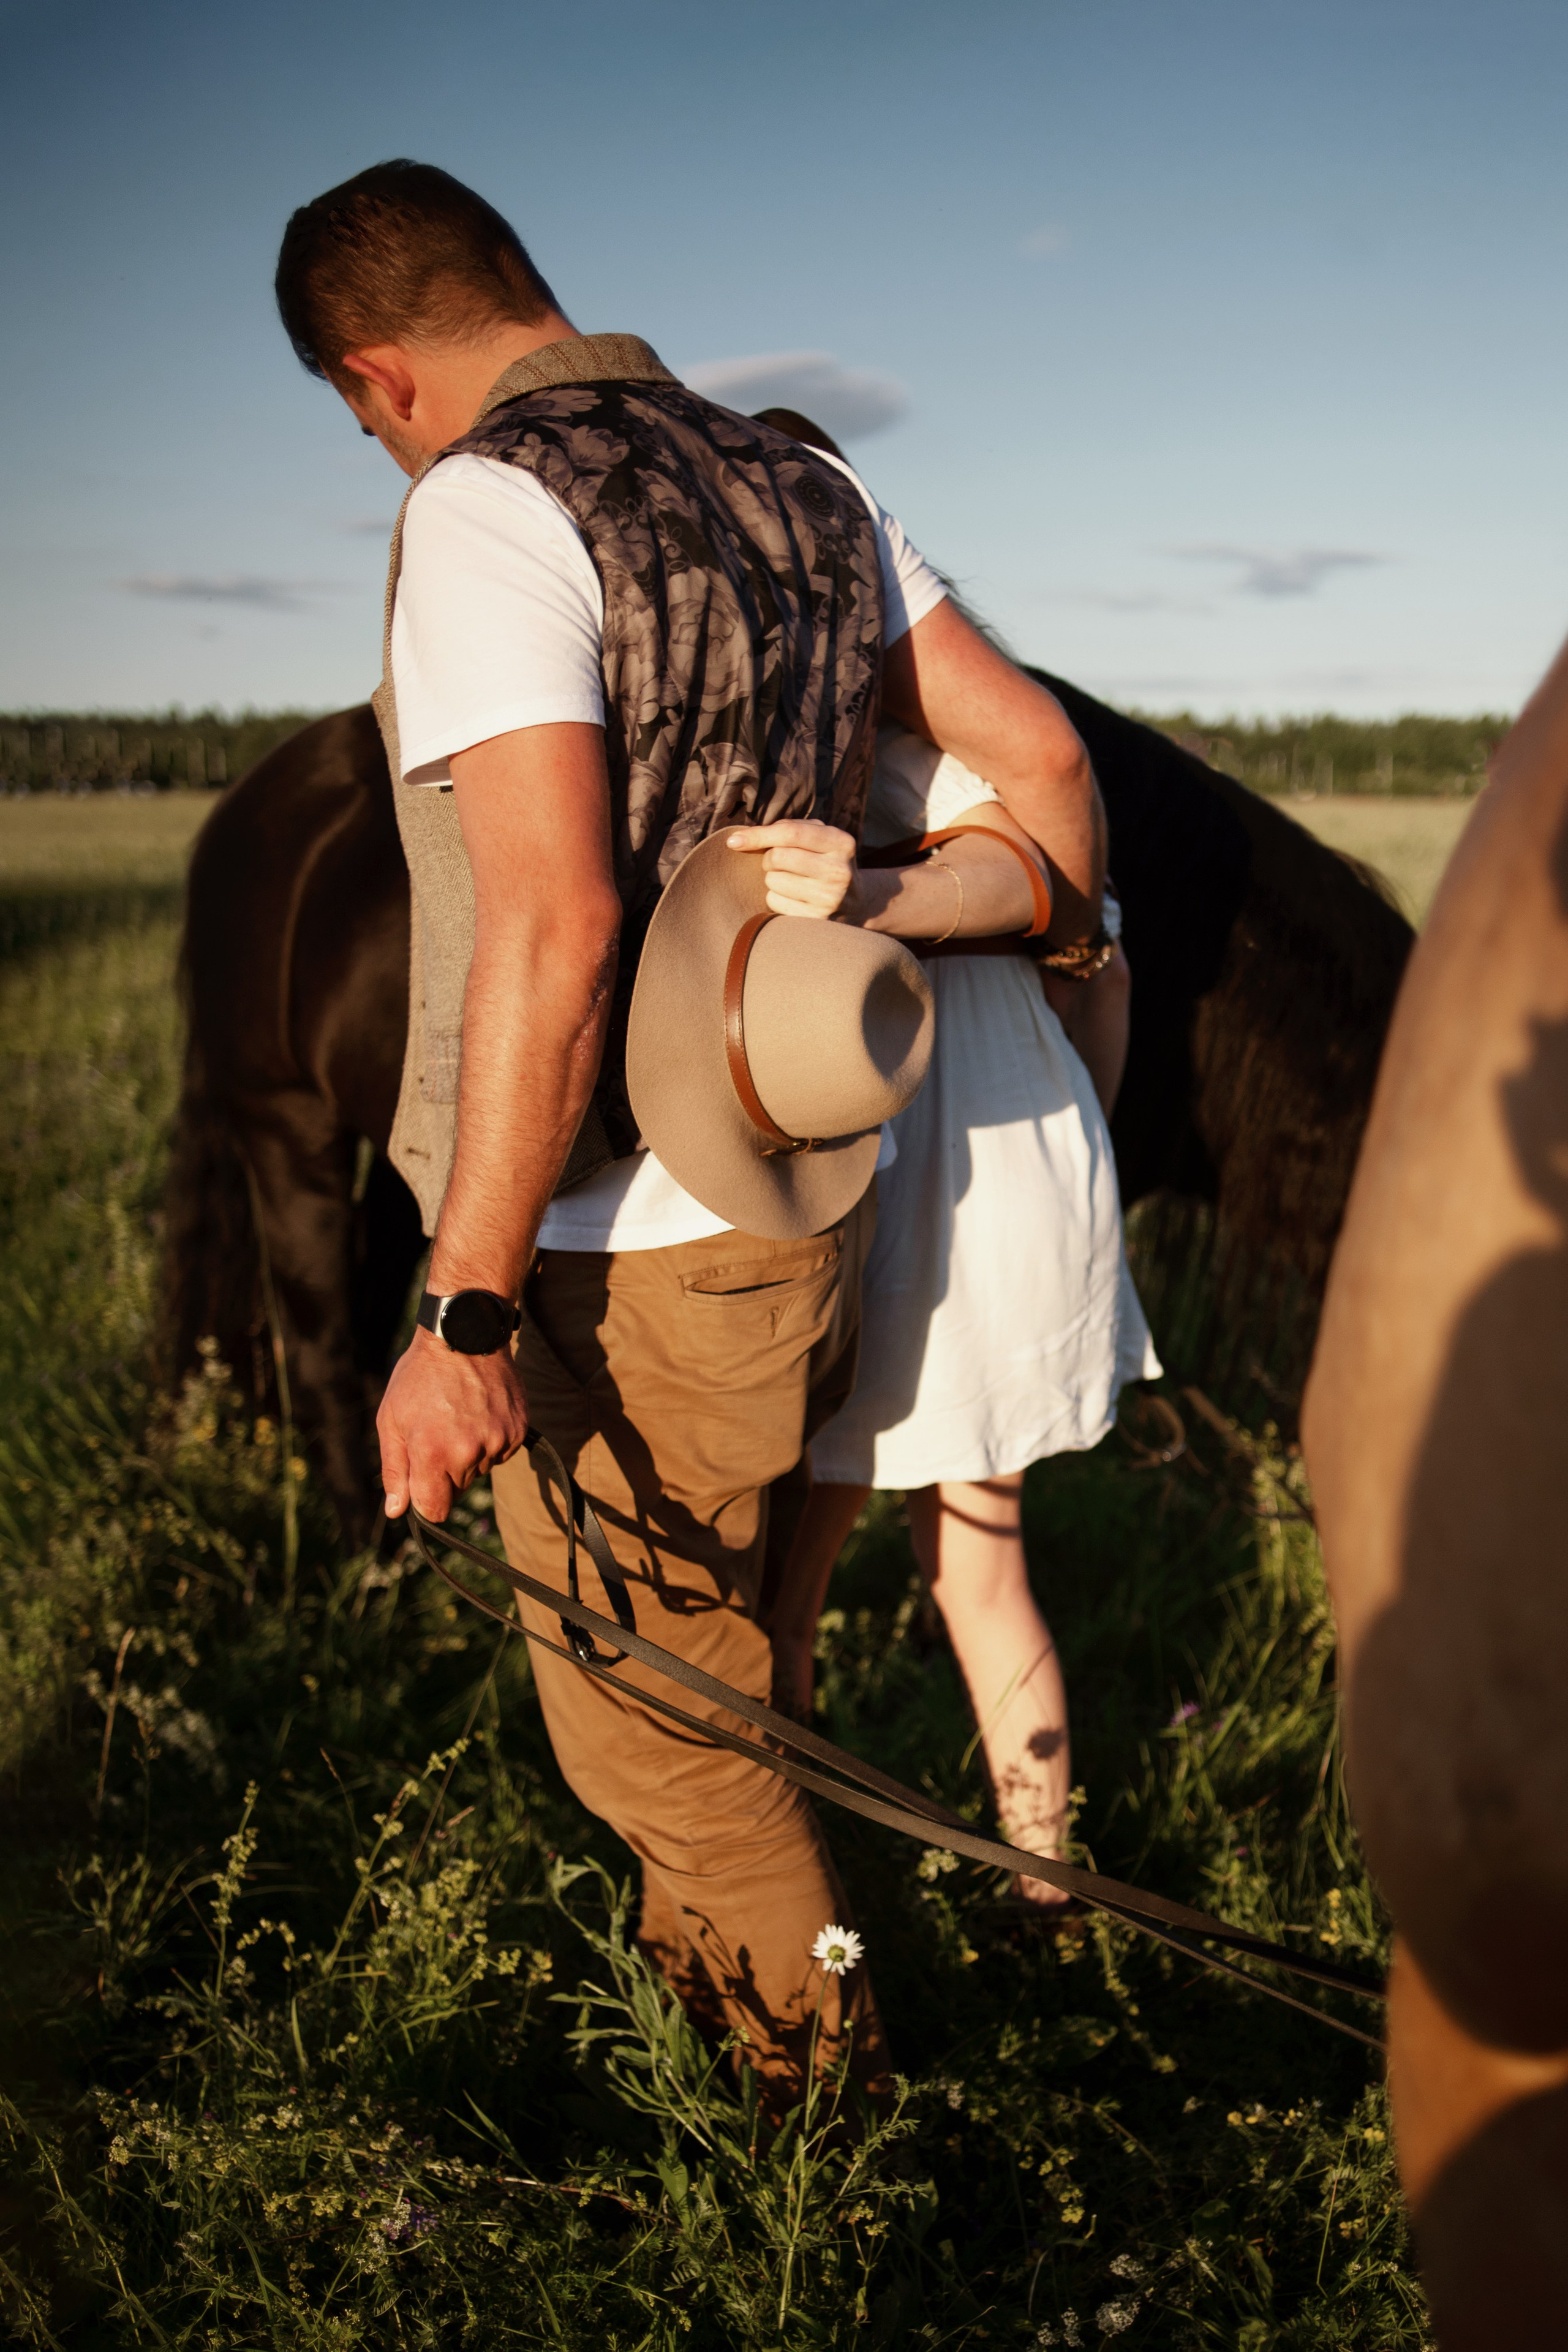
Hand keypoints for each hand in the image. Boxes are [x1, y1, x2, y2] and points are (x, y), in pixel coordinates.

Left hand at [376, 1327, 529, 1523]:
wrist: (464, 1334)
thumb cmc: (419, 1376)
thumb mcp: (391, 1419)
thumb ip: (395, 1470)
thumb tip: (397, 1511)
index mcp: (431, 1452)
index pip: (435, 1509)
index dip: (426, 1501)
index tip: (422, 1481)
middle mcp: (468, 1451)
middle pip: (457, 1489)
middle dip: (445, 1471)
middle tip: (438, 1432)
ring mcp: (497, 1440)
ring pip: (479, 1470)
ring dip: (468, 1455)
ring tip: (458, 1417)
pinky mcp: (517, 1430)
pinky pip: (500, 1452)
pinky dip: (489, 1440)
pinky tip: (478, 1413)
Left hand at [727, 819, 859, 919]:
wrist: (855, 903)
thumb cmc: (824, 862)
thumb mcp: (819, 839)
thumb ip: (789, 829)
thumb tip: (741, 839)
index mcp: (840, 843)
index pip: (790, 833)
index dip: (758, 835)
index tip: (733, 841)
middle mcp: (838, 871)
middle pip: (777, 857)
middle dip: (769, 859)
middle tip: (781, 863)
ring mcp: (829, 898)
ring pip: (772, 881)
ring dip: (773, 879)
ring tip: (793, 881)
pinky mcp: (816, 919)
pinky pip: (774, 902)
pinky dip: (776, 898)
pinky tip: (794, 898)